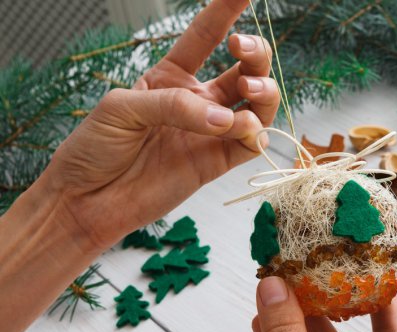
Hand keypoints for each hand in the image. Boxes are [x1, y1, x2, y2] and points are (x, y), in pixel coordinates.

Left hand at [39, 0, 278, 250]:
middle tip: (242, 51)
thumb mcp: (121, 109)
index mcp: (169, 78)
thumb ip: (173, 105)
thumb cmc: (94, 149)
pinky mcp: (216, 164)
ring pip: (256, 105)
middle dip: (254, 54)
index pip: (204, 38)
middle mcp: (197, 102)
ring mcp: (210, 133)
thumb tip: (225, 118)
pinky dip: (255, 134)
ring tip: (249, 92)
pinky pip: (249, 144)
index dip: (226, 12)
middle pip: (243, 69)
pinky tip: (244, 130)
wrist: (86, 201)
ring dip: (263, 92)